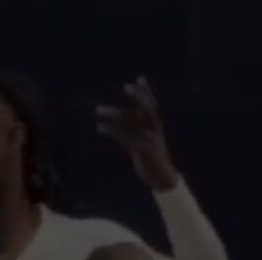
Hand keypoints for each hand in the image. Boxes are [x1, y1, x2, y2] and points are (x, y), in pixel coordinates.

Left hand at [96, 76, 179, 191]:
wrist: (163, 179)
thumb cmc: (154, 160)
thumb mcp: (149, 142)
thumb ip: (142, 131)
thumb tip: (131, 122)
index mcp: (156, 127)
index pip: (151, 105)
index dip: (146, 92)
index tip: (140, 78)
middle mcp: (154, 131)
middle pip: (146, 110)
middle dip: (138, 97)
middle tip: (126, 86)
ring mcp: (148, 140)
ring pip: (131, 122)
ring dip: (114, 115)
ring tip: (98, 110)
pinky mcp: (141, 150)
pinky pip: (124, 138)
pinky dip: (112, 131)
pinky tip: (100, 127)